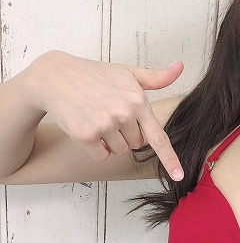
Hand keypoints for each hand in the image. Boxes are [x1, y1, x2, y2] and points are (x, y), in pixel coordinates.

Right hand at [28, 51, 184, 180]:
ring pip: (118, 150)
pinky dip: (96, 147)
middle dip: (126, 134)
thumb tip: (180, 67)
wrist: (56, 77)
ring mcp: (103, 125)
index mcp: (138, 100)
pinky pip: (101, 155)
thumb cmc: (95, 75)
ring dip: (110, 141)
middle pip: (136, 144)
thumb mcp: (127, 73)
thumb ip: (156, 78)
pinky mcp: (85, 135)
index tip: (179, 175)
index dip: (170, 159)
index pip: (158, 136)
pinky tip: (88, 127)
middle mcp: (123, 114)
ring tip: (98, 117)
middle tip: (110, 113)